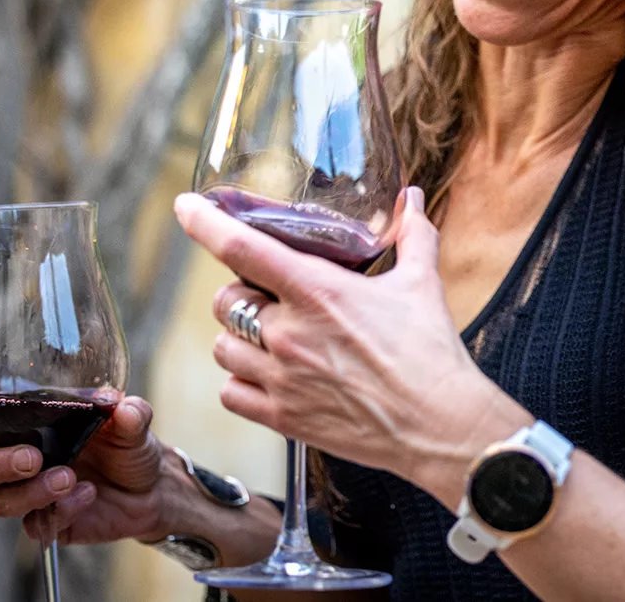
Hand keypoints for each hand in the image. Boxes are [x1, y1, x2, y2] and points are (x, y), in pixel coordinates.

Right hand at [0, 390, 168, 544]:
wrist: (152, 488)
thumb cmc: (129, 446)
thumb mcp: (135, 422)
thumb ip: (130, 413)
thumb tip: (124, 409)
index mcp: (30, 426)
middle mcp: (21, 459)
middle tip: (32, 458)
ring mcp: (30, 493)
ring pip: (1, 501)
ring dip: (31, 491)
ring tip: (69, 478)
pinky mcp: (46, 522)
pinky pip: (35, 524)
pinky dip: (61, 510)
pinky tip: (87, 494)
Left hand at [177, 186, 510, 499]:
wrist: (439, 425)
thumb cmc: (431, 352)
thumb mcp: (422, 282)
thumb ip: (413, 233)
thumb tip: (413, 198)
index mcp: (319, 291)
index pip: (242, 248)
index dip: (204, 222)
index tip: (185, 207)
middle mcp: (289, 334)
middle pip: (224, 301)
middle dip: (240, 293)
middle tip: (269, 296)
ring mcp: (281, 379)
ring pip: (222, 348)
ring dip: (237, 338)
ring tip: (268, 336)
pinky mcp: (283, 418)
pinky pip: (231, 393)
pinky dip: (241, 382)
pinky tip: (266, 375)